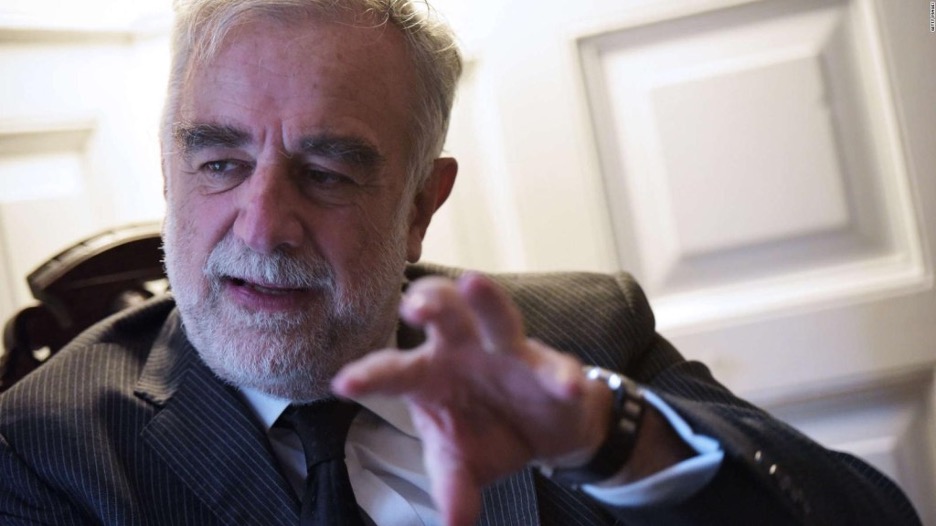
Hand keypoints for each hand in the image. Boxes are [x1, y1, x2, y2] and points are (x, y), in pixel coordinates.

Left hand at [331, 273, 612, 525]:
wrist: (543, 431)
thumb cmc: (486, 434)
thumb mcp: (461, 465)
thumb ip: (452, 487)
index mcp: (429, 375)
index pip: (394, 371)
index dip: (370, 377)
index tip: (343, 384)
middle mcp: (463, 352)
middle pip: (442, 316)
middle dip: (428, 304)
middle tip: (412, 307)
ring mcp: (507, 352)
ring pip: (495, 317)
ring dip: (487, 301)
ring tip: (474, 283)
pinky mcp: (548, 365)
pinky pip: (554, 368)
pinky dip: (562, 377)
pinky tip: (568, 387)